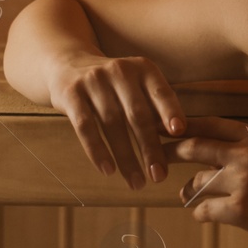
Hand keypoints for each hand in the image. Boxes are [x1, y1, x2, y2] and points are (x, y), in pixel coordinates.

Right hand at [44, 53, 185, 189]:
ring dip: (126, 157)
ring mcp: (93, 81)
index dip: (170, 111)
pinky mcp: (71, 94)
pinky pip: (85, 126)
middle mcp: (119, 71)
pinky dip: (97, 150)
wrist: (69, 65)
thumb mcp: (137, 86)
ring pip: (112, 124)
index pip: (160, 92)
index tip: (179, 132)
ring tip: (137, 183)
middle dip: (150, 147)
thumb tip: (179, 140)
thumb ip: (155, 108)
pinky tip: (108, 170)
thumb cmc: (114, 85)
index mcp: (143, 68)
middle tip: (160, 176)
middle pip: (137, 114)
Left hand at [162, 116, 247, 247]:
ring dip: (188, 190)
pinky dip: (200, 214)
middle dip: (169, 151)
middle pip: (193, 146)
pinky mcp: (242, 211)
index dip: (182, 124)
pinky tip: (203, 216)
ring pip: (196, 182)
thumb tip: (217, 152)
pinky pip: (204, 210)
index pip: (210, 123)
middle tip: (156, 156)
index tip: (161, 124)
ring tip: (185, 194)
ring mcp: (244, 182)